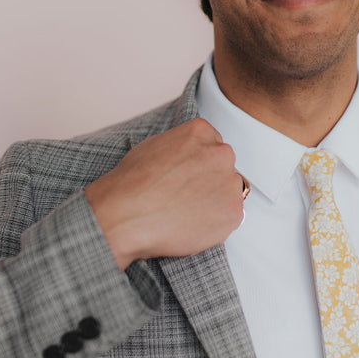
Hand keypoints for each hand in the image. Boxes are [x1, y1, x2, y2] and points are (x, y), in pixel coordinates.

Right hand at [84, 118, 243, 268]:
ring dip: (215, 201)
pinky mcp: (233, 213)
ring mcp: (230, 184)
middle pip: (224, 167)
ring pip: (229, 192)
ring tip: (186, 213)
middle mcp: (222, 154)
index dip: (199, 164)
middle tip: (185, 197)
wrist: (126, 215)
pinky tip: (191, 226)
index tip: (186, 177)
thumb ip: (183, 146)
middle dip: (210, 180)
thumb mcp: (155, 145)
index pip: (212, 145)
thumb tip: (191, 156)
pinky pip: (230, 218)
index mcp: (202, 132)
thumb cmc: (132, 182)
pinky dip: (215, 224)